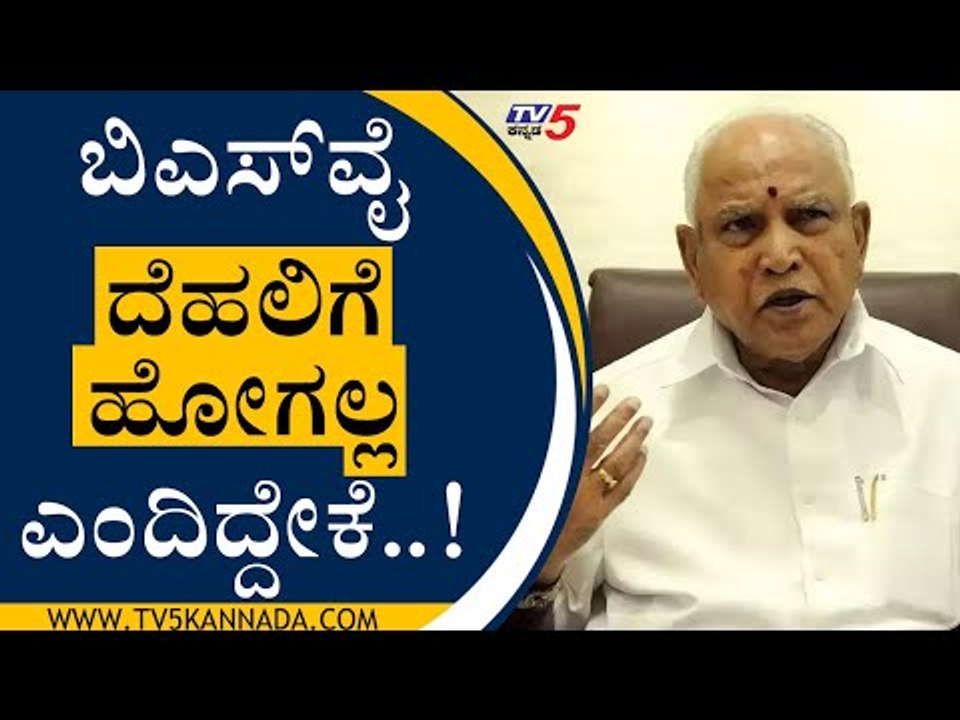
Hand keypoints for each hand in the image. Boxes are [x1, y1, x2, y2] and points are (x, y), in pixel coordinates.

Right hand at [537, 384, 651, 584]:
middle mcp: (571, 479)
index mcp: (554, 467)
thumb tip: (564, 424)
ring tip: (645, 422)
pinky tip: (643, 453)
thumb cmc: (532, 510)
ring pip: (615, 463)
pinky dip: (635, 470)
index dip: (590, 407)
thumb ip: (550, 450)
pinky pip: (623, 489)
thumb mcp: (537, 475)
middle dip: (617, 419)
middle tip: (634, 402)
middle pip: (599, 442)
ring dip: (632, 440)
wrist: (534, 551)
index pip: (574, 430)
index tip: (603, 388)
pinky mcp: (600, 514)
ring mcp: (589, 497)